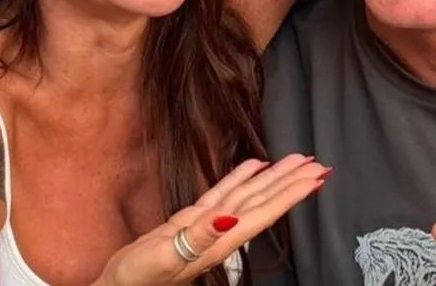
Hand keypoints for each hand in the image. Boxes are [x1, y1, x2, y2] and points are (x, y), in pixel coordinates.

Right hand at [96, 154, 327, 285]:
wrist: (118, 285)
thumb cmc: (139, 278)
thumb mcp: (166, 256)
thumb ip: (199, 237)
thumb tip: (228, 218)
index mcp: (220, 242)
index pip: (264, 213)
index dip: (291, 195)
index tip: (315, 179)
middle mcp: (220, 232)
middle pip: (263, 201)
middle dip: (291, 183)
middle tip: (317, 164)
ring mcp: (208, 225)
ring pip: (247, 194)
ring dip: (272, 177)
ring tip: (294, 161)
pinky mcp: (191, 220)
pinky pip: (222, 193)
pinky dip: (239, 178)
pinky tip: (253, 166)